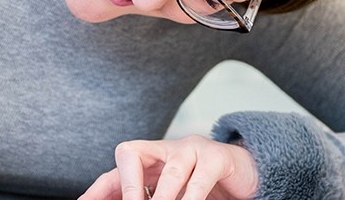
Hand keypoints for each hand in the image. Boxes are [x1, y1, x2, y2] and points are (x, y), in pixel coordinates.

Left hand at [77, 135, 258, 199]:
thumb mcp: (171, 192)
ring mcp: (192, 149)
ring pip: (170, 171)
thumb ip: (147, 195)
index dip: (98, 189)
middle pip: (131, 154)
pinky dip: (191, 199)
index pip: (116, 169)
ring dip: (163, 198)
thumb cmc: (205, 185)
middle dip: (127, 185)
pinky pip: (200, 180)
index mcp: (151, 157)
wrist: (246, 173)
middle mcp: (166, 149)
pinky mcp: (217, 158)